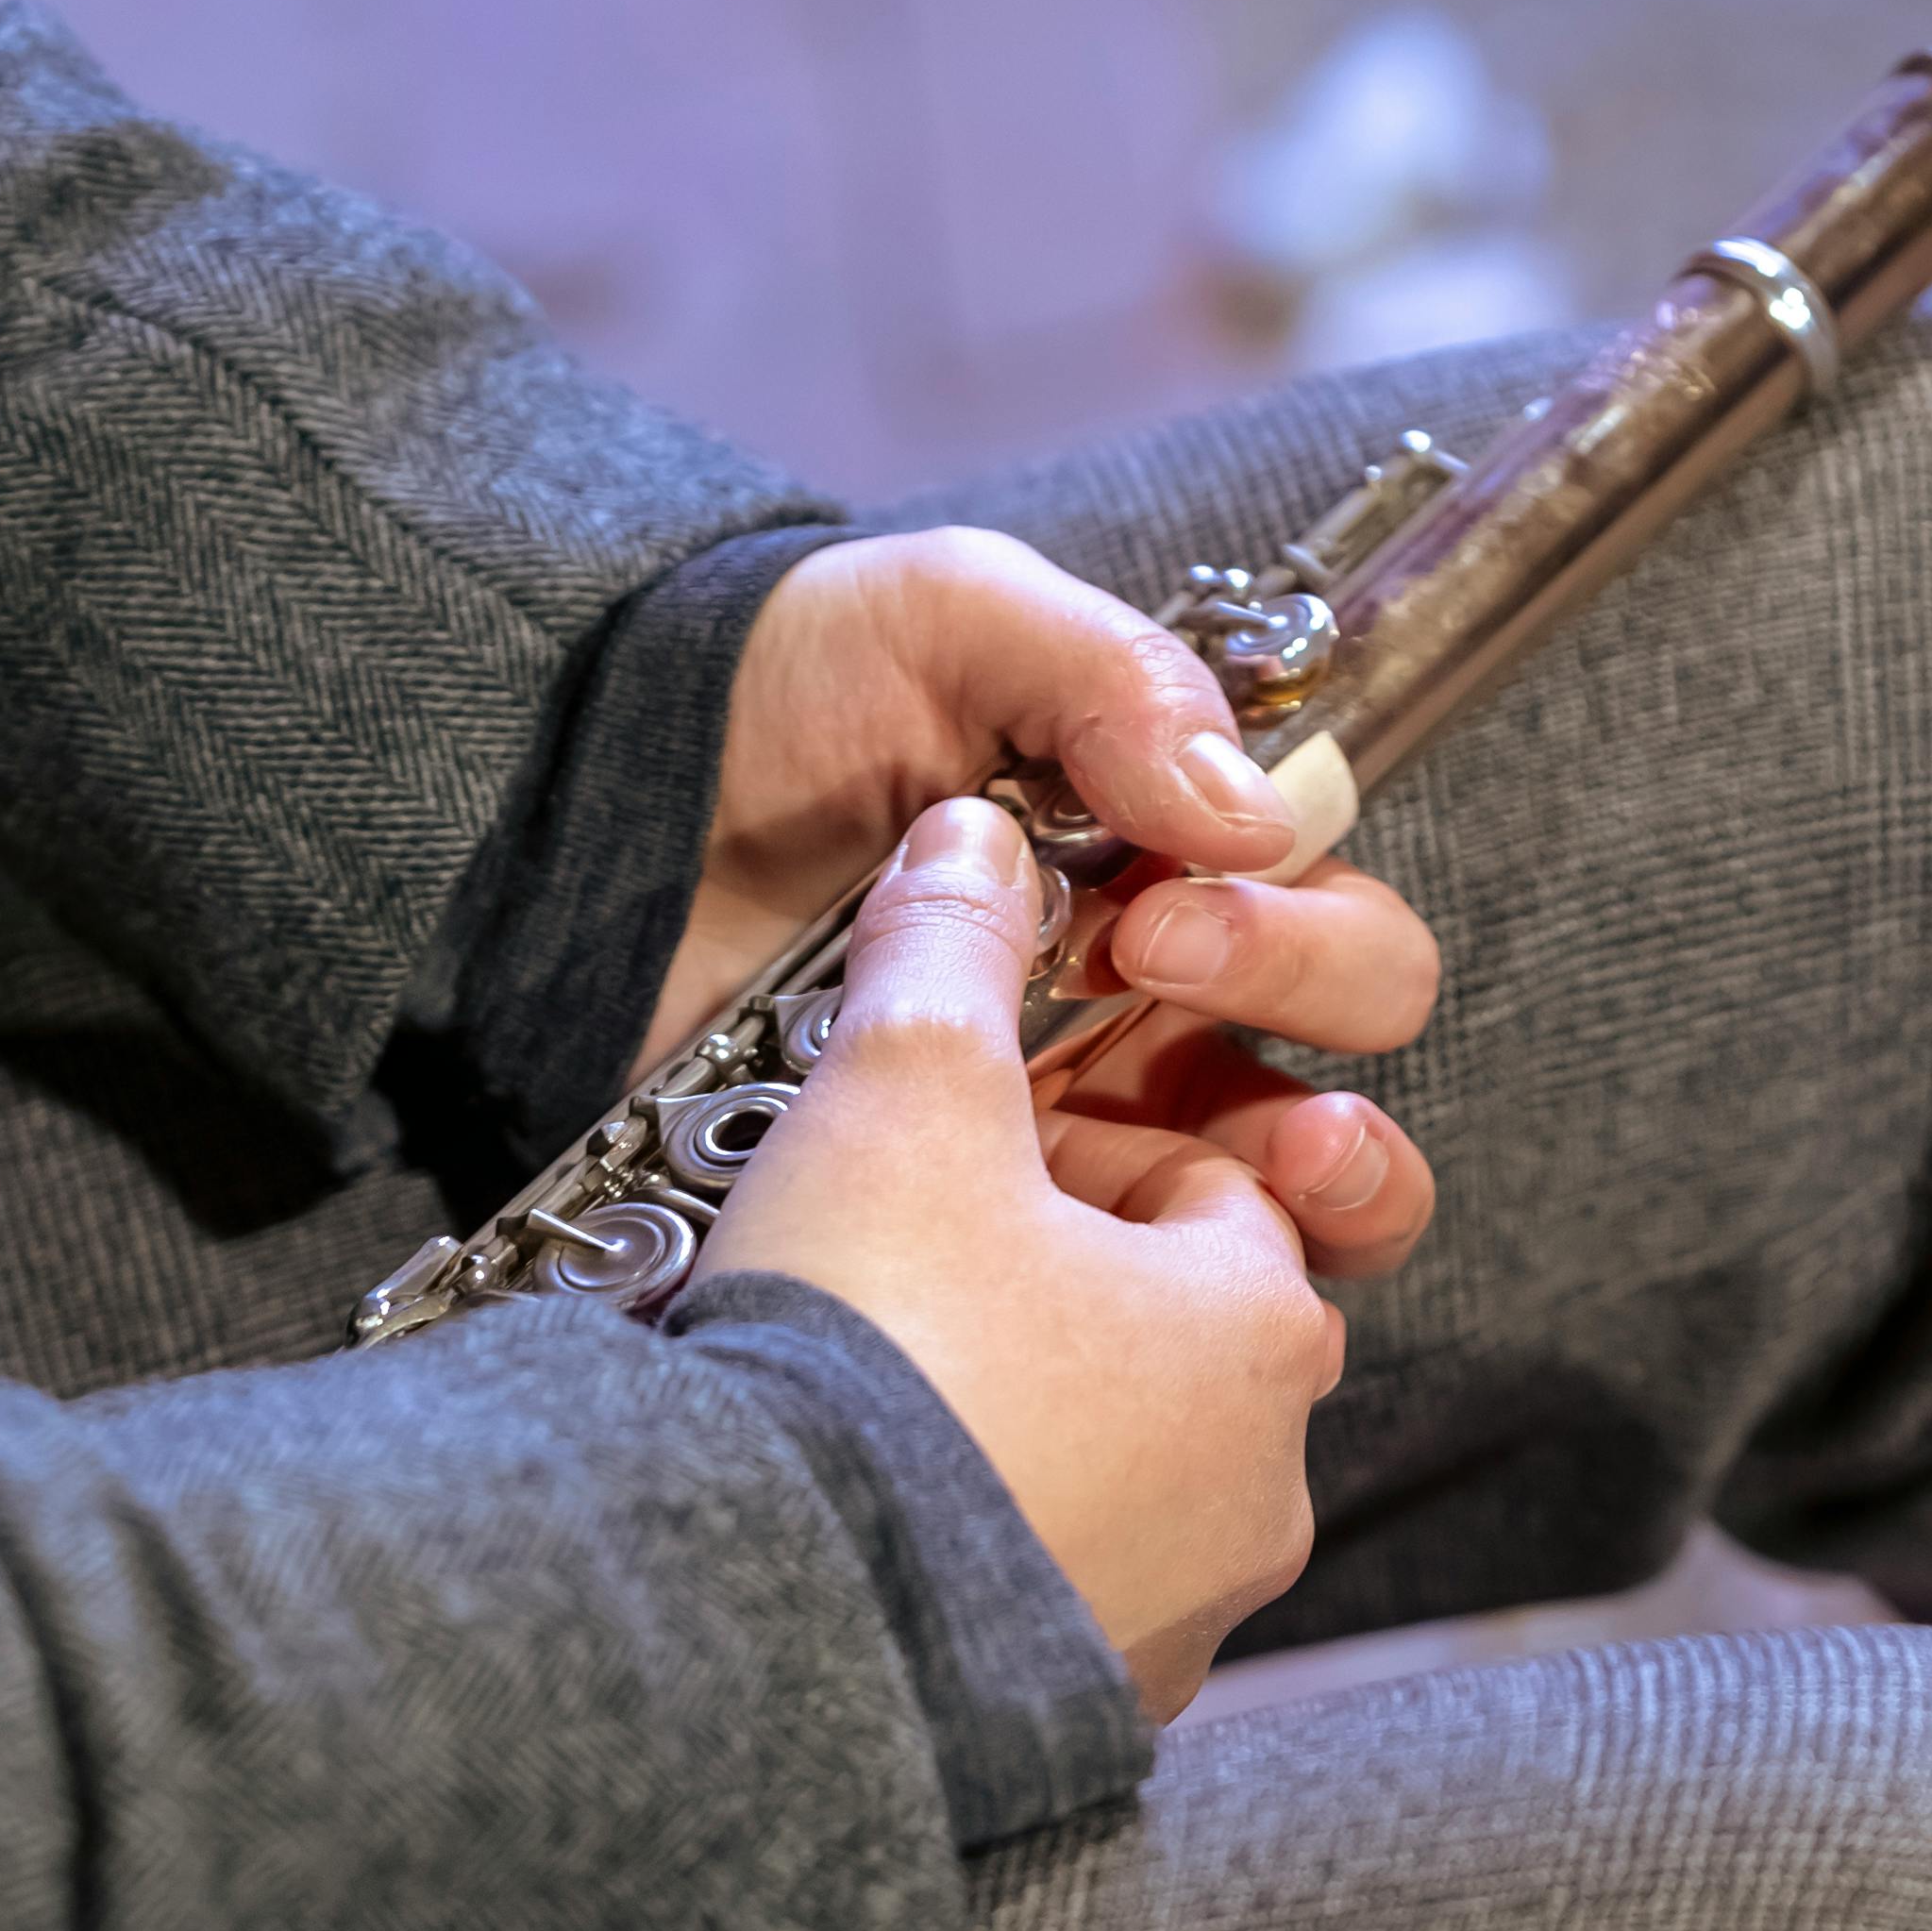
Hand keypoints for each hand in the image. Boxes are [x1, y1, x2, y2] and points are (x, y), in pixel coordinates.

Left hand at [643, 525, 1441, 1287]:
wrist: (592, 827)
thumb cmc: (788, 701)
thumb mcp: (952, 616)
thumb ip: (1109, 679)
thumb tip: (1243, 817)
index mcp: (1173, 876)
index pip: (1336, 919)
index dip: (1293, 927)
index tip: (1152, 903)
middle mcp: (1149, 1021)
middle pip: (1339, 1065)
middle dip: (1302, 1011)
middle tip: (1147, 970)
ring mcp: (1068, 1142)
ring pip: (1275, 1221)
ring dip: (1321, 1201)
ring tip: (1277, 1178)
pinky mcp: (971, 1239)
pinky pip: (1113, 1314)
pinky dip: (1151, 1308)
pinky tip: (1095, 1265)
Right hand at [698, 796, 1336, 1722]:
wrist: (775, 1619)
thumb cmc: (876, 1342)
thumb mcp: (902, 1085)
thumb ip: (952, 948)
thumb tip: (972, 847)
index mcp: (1270, 1324)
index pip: (1218, 1178)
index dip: (1087, 1136)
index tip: (977, 1140)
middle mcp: (1262, 1488)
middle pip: (1172, 1329)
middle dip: (1058, 1278)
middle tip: (921, 1256)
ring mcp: (1180, 1618)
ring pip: (1112, 1465)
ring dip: (1016, 1411)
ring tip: (878, 1384)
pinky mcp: (1078, 1717)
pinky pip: (1043, 1591)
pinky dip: (974, 1539)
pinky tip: (868, 1506)